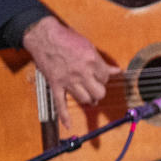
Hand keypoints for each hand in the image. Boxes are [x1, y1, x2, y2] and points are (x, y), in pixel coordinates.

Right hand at [22, 16, 119, 133]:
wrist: (43, 36)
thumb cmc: (66, 38)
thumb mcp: (88, 46)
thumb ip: (101, 61)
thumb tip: (117, 70)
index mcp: (92, 61)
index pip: (106, 77)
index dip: (104, 78)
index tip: (100, 76)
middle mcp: (82, 73)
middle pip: (99, 92)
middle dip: (99, 92)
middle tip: (96, 89)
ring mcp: (68, 80)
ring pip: (84, 99)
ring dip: (88, 100)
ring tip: (88, 98)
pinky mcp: (55, 85)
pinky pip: (60, 104)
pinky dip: (65, 116)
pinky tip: (69, 125)